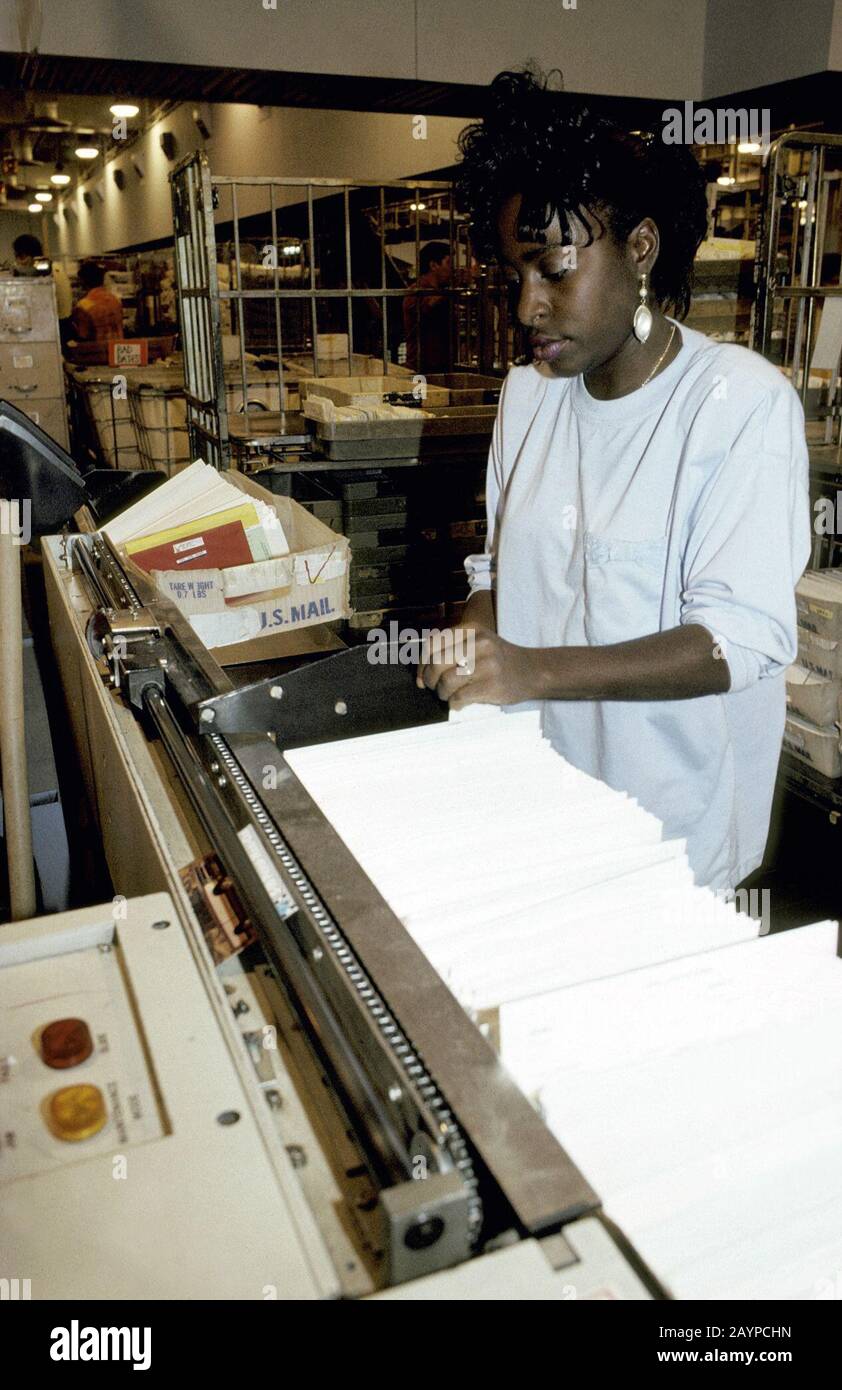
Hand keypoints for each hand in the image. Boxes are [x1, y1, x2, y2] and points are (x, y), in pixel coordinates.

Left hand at [416, 627, 538, 709]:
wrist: (532, 671)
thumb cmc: (497, 659)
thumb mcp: (476, 642)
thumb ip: (448, 651)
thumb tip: (419, 677)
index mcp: (472, 629)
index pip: (433, 644)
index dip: (421, 663)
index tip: (422, 677)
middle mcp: (480, 643)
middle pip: (437, 663)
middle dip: (430, 680)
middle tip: (434, 687)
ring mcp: (488, 664)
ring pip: (446, 682)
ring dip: (442, 693)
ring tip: (449, 695)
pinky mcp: (493, 685)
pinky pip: (460, 697)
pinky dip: (454, 703)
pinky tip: (459, 702)